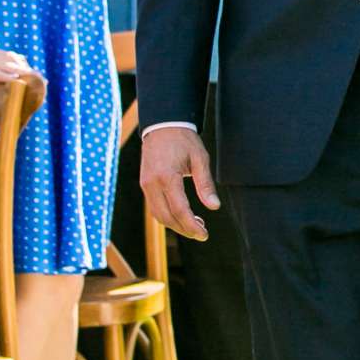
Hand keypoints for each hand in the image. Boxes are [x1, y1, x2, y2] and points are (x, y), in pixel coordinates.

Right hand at [141, 124, 220, 240]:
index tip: (204, 235)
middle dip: (184, 229)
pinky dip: (167, 216)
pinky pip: (154, 207)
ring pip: (158, 215)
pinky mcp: (145, 184)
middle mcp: (152, 184)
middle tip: (202, 234)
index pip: (179, 209)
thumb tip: (214, 207)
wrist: (162, 125)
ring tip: (195, 225)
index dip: (192, 226)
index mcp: (167, 176)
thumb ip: (205, 184)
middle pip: (166, 217)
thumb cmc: (184, 140)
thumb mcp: (200, 158)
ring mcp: (146, 185)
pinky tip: (182, 215)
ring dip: (175, 225)